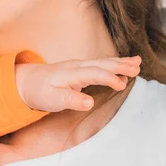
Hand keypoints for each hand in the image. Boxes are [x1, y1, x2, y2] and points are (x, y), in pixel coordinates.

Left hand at [16, 56, 141, 111]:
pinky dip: (114, 64)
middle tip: (137, 68)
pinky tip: (126, 66)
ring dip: (120, 62)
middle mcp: (76, 66)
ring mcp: (79, 66)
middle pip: (100, 64)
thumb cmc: (40, 92)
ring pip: (102, 62)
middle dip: (119, 65)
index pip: (92, 73)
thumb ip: (70, 100)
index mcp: (70, 74)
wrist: (28, 81)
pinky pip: (101, 65)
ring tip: (137, 63)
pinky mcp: (82, 69)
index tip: (121, 85)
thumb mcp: (52, 100)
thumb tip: (89, 103)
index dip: (107, 78)